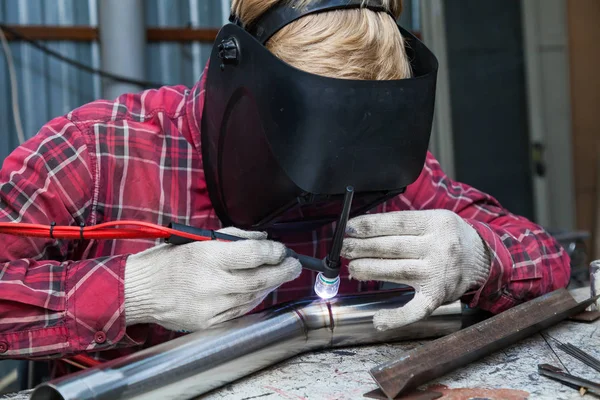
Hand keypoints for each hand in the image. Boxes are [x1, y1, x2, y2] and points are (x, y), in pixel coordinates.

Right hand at [124, 227, 300, 331]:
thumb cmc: (168, 261)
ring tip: (277, 276)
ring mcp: (211, 306)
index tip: (282, 250)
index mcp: (207, 257)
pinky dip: (253, 300)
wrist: (141, 290)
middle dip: (283, 271)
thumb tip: (261, 238)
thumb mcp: (197, 239)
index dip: (274, 252)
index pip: (254, 255)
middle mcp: (211, 283)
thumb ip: (233, 237)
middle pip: (260, 279)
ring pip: (253, 297)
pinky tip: (257, 291)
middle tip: (293, 265)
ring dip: (270, 286)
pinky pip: (240, 311)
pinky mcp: (209, 322)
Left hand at [342, 209, 490, 330]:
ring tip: (352, 267)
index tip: (349, 228)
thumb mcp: (433, 219)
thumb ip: (403, 224)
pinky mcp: (438, 296)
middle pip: (392, 247)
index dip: (368, 226)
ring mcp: (439, 273)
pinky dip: (396, 317)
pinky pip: (415, 309)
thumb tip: (362, 231)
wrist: (483, 260)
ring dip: (369, 270)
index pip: (396, 223)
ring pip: (397, 272)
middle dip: (362, 247)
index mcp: (435, 222)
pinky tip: (378, 319)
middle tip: (343, 248)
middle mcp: (438, 247)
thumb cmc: (449, 238)